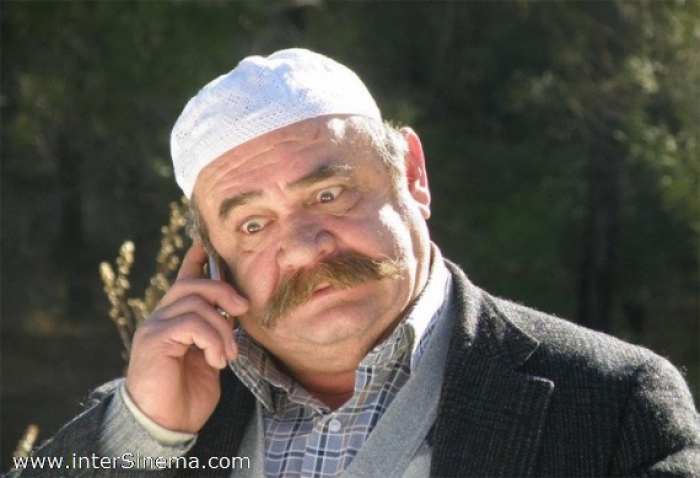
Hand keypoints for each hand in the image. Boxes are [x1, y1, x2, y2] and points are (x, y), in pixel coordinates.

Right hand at [125, 242, 247, 433]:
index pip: (182, 281)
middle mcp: (160, 319)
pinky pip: (191, 323)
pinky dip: (212, 339)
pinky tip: (216, 360)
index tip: (206, 243)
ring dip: (222, 329)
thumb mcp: (209, 358)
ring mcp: (154, 328)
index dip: (195, 261)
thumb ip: (216, 332)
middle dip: (222, 291)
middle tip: (244, 309)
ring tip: (228, 355)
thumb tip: (234, 310)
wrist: (167, 425)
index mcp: (174, 321)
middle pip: (190, 286)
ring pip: (195, 305)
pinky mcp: (154, 341)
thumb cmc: (188, 394)